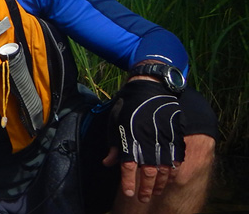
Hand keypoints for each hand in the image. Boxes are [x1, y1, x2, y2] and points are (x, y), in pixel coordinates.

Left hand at [103, 79, 185, 202]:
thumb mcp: (115, 122)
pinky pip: (177, 157)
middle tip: (143, 198)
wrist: (150, 86)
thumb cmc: (128, 104)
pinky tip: (169, 178)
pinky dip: (173, 170)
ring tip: (155, 191)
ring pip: (163, 167)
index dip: (128, 181)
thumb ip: (114, 144)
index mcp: (130, 137)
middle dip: (145, 187)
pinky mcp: (175, 135)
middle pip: (147, 171)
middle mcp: (146, 140)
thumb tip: (108, 163)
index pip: (128, 166)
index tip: (129, 193)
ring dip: (159, 182)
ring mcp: (163, 138)